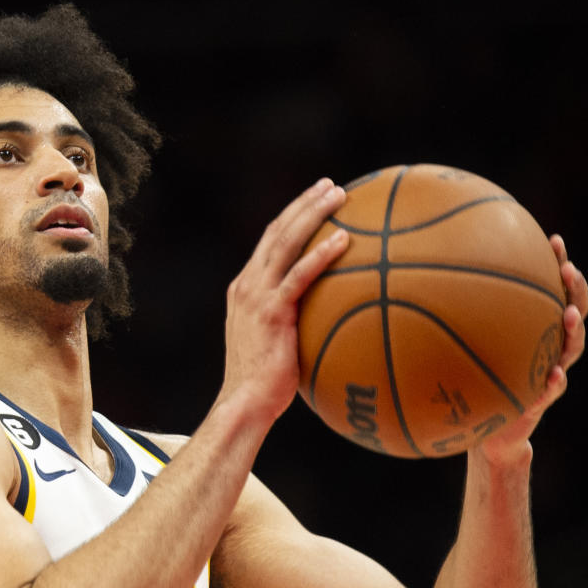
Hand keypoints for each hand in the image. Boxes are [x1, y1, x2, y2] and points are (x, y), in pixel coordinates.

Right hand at [218, 178, 349, 428]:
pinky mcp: (271, 311)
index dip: (292, 217)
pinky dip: (321, 254)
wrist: (244, 402)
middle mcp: (247, 284)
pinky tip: (343, 239)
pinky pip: (300, 275)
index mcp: (245, 288)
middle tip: (331, 186)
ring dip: (313, 214)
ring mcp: (256, 295)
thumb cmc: (264, 384)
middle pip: (276, 231)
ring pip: (286, 242)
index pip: (269, 242)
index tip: (315, 199)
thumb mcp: (275, 344)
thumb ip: (293, 323)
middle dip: (304, 203)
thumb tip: (329, 321)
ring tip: (338, 196)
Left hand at [477, 233, 587, 465]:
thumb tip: (421, 278)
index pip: (554, 288)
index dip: (558, 264)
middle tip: (569, 270)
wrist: (489, 428)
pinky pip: (553, 389)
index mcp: (535, 325)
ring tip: (570, 315)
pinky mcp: (543, 398)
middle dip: (575, 288)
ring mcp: (551, 369)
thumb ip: (454, 316)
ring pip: (573, 347)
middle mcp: (549, 343)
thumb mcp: (463, 346)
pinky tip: (552, 374)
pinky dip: (554, 381)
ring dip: (574, 329)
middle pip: (575, 309)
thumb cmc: (474, 379)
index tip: (555, 241)